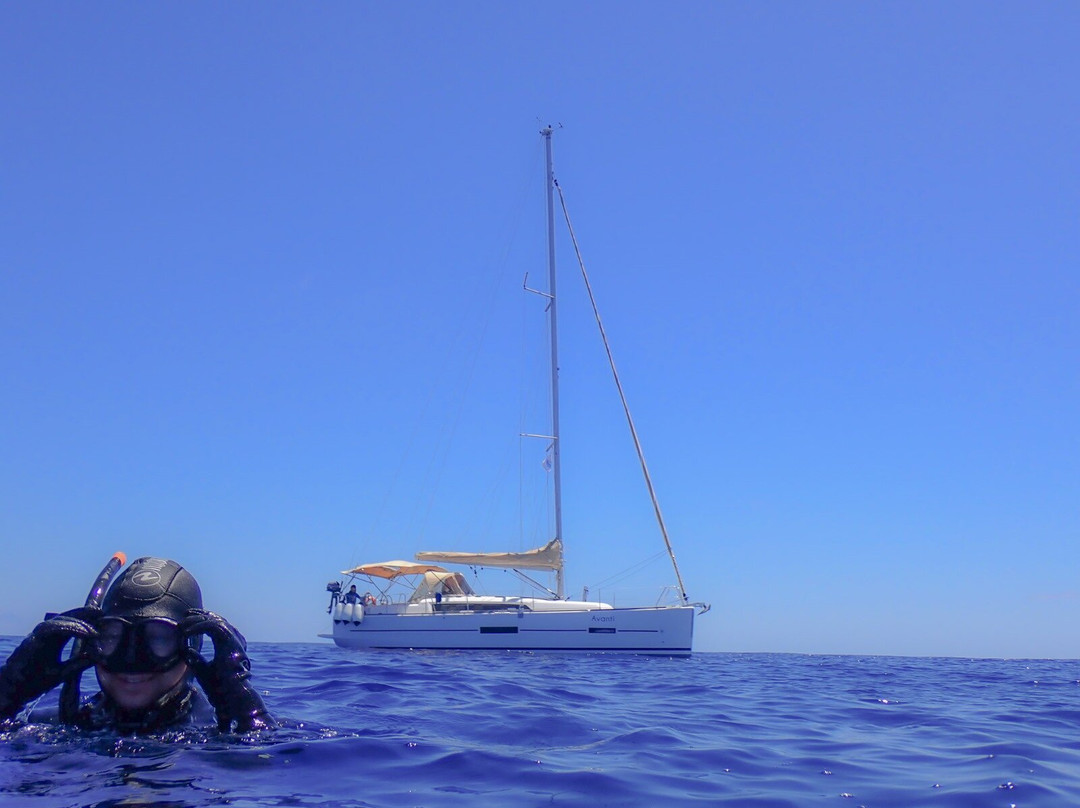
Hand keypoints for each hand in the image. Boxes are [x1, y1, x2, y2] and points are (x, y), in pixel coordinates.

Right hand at [0, 607, 99, 720]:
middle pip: (67, 617)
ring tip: (94, 628)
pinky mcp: (32, 641)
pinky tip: (83, 632)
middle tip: (101, 613)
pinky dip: (68, 628)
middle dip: (84, 613)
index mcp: (54, 640)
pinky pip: (51, 628)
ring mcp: (38, 636)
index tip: (102, 617)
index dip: (86, 619)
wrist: (14, 691)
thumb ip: (78, 663)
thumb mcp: (62, 672)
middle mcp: (46, 635)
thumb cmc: (35, 681)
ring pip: (60, 621)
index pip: (71, 624)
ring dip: (78, 622)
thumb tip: (98, 657)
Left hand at [181, 608, 274, 731]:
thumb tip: (185, 651)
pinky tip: (188, 631)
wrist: (231, 694)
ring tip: (183, 624)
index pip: (217, 625)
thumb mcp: (204, 670)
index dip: (203, 619)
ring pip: (215, 621)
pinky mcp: (230, 641)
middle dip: (200, 615)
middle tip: (185, 614)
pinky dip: (199, 626)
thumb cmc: (220, 687)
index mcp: (230, 645)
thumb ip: (196, 660)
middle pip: (217, 619)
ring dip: (197, 621)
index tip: (188, 618)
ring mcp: (234, 639)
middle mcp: (234, 639)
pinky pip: (214, 626)